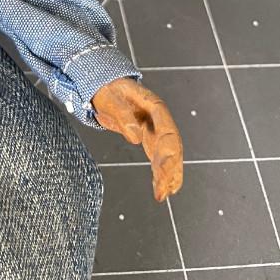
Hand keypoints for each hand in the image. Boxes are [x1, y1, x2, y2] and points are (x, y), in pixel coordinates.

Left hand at [90, 77, 182, 201]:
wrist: (107, 85)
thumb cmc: (109, 90)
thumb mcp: (110, 98)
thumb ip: (123, 115)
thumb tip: (135, 136)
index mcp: (155, 106)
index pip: (167, 132)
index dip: (167, 154)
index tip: (162, 174)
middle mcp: (161, 119)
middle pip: (172, 146)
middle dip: (169, 170)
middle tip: (162, 191)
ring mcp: (157, 129)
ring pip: (170, 154)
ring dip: (169, 175)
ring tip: (163, 194)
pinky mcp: (151, 138)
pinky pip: (161, 157)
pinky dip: (164, 173)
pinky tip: (166, 189)